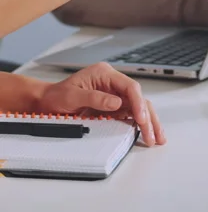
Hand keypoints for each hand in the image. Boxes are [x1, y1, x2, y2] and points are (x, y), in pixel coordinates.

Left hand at [34, 63, 164, 146]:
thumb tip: (117, 102)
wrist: (46, 102)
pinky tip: (146, 133)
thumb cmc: (57, 96)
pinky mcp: (112, 106)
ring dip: (148, 121)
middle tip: (153, 135)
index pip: (129, 87)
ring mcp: (114, 94)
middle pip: (138, 97)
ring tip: (156, 137)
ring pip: (138, 106)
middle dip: (148, 116)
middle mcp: (112, 82)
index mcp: (104, 74)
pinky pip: (130, 114)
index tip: (141, 119)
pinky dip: (139, 124)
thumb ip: (95, 98)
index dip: (138, 103)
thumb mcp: (72, 96)